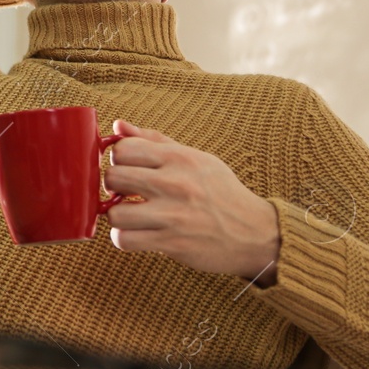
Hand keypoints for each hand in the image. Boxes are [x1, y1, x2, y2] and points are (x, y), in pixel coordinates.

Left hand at [102, 119, 279, 284]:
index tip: (128, 169)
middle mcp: (175, 183)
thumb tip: (118, 125)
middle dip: (113, 186)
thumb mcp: (194, 159)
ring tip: (131, 215)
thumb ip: (154, 141)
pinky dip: (125, 238)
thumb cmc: (221, 193)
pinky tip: (138, 233)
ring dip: (117, 216)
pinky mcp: (172, 243)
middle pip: (113, 177)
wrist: (256, 233)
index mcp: (179, 158)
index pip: (123, 148)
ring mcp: (173, 215)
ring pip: (114, 213)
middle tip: (125, 193)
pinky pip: (124, 239)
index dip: (118, 159)